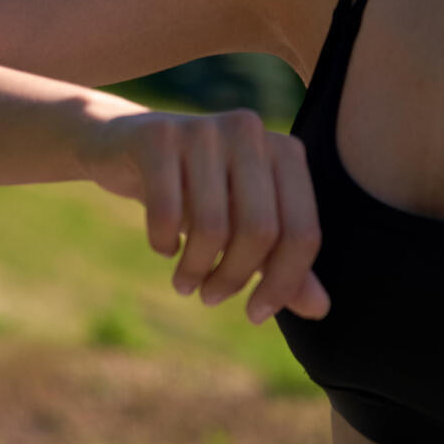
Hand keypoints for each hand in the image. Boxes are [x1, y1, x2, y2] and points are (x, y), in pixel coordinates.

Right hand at [86, 108, 328, 323]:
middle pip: (259, 230)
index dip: (283, 283)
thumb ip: (280, 262)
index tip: (255, 314)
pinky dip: (164, 244)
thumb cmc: (194, 190)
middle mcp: (249, 130)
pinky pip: (167, 212)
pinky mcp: (158, 136)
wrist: (122, 145)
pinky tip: (164, 248)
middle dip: (234, 278)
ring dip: (196, 270)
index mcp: (284, 150)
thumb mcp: (241, 225)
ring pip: (213, 226)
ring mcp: (203, 129)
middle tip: (211, 298)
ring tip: (185, 283)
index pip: (302, 232)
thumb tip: (321, 310)